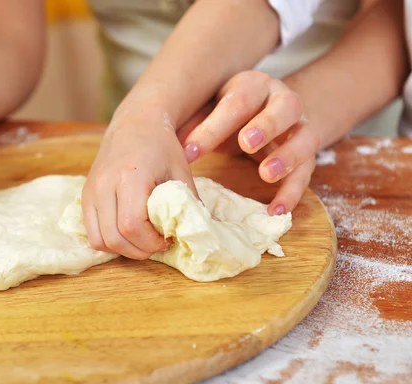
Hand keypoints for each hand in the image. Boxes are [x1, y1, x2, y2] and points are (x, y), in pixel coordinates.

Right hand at [82, 107, 196, 259]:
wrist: (136, 123)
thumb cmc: (162, 147)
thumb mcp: (181, 172)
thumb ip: (188, 204)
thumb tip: (198, 234)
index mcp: (131, 176)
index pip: (132, 225)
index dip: (151, 241)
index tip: (167, 238)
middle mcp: (105, 184)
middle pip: (115, 237)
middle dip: (139, 250)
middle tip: (157, 243)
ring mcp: (92, 190)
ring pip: (100, 240)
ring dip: (123, 249)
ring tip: (142, 240)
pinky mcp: (85, 195)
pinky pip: (92, 232)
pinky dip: (109, 241)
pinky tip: (127, 234)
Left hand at [179, 71, 317, 215]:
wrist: (268, 114)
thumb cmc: (229, 116)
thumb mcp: (210, 114)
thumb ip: (193, 127)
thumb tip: (162, 152)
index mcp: (253, 86)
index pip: (237, 101)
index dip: (213, 127)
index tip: (189, 151)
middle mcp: (282, 101)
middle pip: (283, 108)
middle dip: (264, 126)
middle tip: (244, 143)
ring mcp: (300, 127)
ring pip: (305, 137)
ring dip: (287, 156)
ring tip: (266, 174)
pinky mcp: (309, 154)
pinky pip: (307, 173)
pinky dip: (293, 191)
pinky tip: (277, 210)